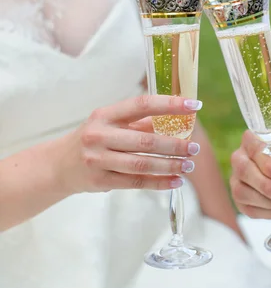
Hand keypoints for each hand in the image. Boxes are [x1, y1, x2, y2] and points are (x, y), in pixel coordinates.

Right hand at [59, 95, 202, 194]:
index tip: (193, 105)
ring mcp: (98, 159)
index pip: (142, 105)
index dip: (170, 104)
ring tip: (189, 165)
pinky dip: (159, 182)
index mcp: (105, 114)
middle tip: (195, 147)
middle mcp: (100, 135)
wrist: (59, 165)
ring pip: (142, 163)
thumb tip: (178, 120)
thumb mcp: (111, 124)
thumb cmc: (93, 139)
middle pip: (145, 140)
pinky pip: (136, 182)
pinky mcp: (100, 181)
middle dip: (175, 144)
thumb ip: (140, 122)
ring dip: (170, 165)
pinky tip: (176, 181)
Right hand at [230, 131, 270, 219]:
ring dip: (267, 201)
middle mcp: (239, 158)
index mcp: (252, 140)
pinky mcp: (239, 200)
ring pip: (241, 192)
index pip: (253, 148)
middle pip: (243, 170)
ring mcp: (237, 180)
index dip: (267, 164)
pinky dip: (267, 212)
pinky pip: (248, 209)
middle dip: (267, 186)